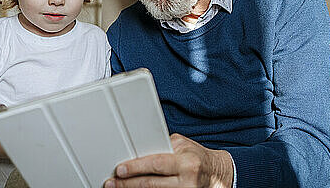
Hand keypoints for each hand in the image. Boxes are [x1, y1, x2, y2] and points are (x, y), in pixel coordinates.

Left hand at [103, 133, 232, 187]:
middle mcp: (187, 180)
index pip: (156, 165)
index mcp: (186, 162)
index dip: (136, 168)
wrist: (217, 173)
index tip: (119, 170)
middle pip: (151, 184)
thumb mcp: (182, 146)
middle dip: (128, 184)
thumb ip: (162, 148)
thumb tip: (139, 153)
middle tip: (112, 183)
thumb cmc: (196, 156)